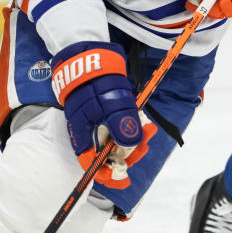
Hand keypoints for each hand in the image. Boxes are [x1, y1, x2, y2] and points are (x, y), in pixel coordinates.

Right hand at [51, 41, 152, 188]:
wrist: (89, 54)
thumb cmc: (96, 80)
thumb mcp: (111, 103)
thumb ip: (121, 124)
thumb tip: (132, 145)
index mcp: (82, 133)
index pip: (91, 163)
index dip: (107, 173)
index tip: (124, 177)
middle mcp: (87, 131)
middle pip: (106, 153)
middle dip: (128, 153)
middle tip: (145, 145)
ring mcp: (95, 122)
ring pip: (114, 140)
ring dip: (133, 140)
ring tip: (149, 132)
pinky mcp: (103, 112)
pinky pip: (117, 126)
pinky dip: (130, 127)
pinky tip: (142, 123)